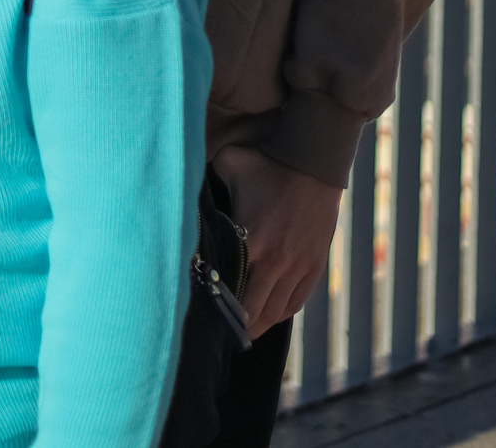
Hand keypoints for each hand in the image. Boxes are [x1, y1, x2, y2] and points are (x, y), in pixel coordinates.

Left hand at [216, 144, 343, 338]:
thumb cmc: (266, 163)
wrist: (314, 161)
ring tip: (244, 330)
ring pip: (277, 311)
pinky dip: (282, 313)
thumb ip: (203, 177)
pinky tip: (269, 316)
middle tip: (223, 333)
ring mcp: (298, 266)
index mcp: (251, 243)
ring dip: (260, 324)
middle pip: (255, 311)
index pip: (231, 292)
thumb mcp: (228, 165)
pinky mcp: (315, 265)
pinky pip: (297, 300)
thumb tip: (180, 177)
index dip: (219, 310)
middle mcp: (276, 262)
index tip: (206, 317)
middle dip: (238, 326)